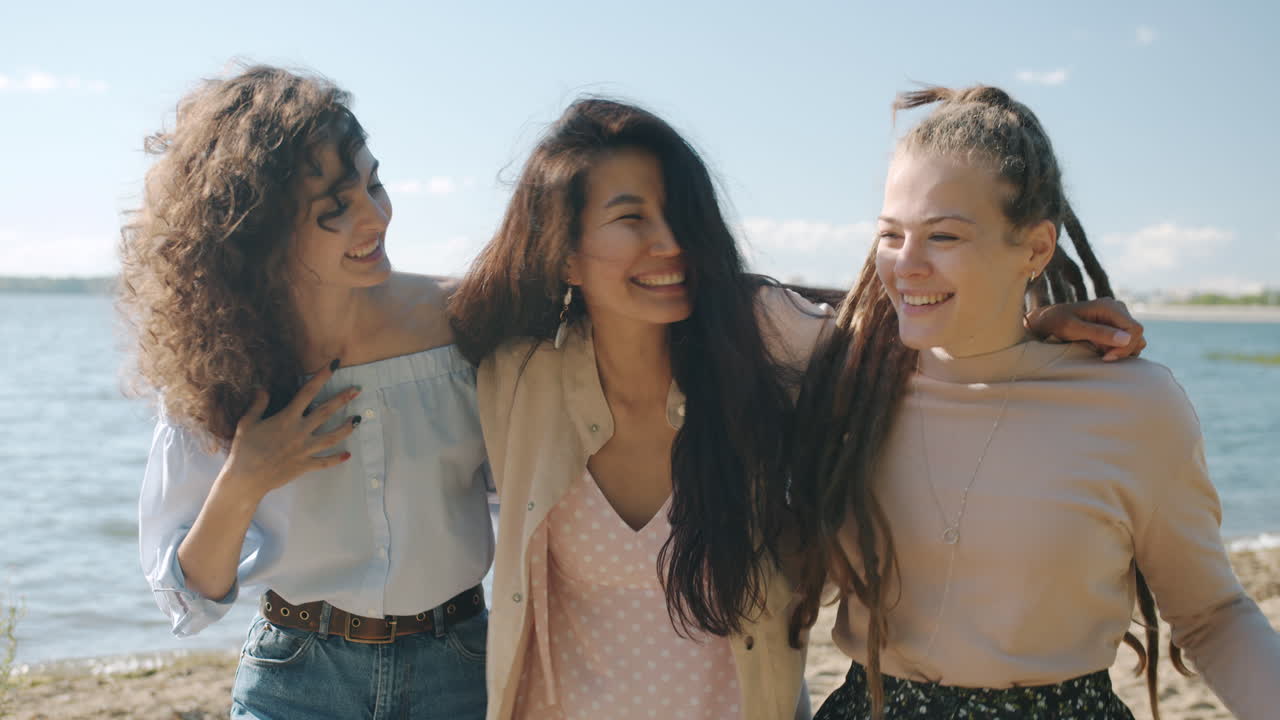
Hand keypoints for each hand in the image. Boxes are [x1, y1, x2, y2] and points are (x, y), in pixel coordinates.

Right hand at [223, 361, 359, 499]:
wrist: (246, 479)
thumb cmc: (244, 450)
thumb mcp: (247, 423)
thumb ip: (258, 405)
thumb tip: (262, 388)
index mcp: (287, 418)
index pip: (307, 392)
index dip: (322, 376)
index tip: (334, 365)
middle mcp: (299, 432)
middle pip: (326, 412)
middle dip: (343, 399)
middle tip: (357, 389)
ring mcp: (304, 449)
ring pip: (331, 437)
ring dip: (346, 428)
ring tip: (358, 419)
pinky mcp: (304, 465)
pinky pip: (324, 462)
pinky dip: (337, 459)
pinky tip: (348, 455)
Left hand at [1024, 298, 1146, 360]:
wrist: (1045, 321)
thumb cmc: (1055, 323)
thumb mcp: (1073, 329)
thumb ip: (1099, 333)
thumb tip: (1127, 339)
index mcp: (1109, 306)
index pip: (1135, 329)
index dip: (1126, 346)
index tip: (1107, 357)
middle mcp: (1117, 309)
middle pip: (1137, 336)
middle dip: (1124, 350)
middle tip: (1103, 358)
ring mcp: (1116, 318)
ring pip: (1135, 340)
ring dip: (1121, 350)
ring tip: (1100, 353)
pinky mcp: (1113, 326)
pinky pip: (1127, 342)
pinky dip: (1117, 349)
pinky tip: (1100, 351)